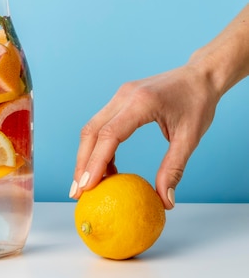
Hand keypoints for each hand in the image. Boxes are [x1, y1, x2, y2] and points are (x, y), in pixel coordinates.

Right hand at [69, 63, 219, 208]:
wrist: (200, 75)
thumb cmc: (198, 103)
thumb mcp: (190, 138)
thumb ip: (174, 169)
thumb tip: (165, 202)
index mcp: (142, 102)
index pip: (110, 134)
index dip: (96, 162)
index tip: (88, 187)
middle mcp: (125, 95)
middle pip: (92, 131)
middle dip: (82, 163)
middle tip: (78, 192)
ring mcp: (120, 95)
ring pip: (93, 127)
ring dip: (87, 155)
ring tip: (88, 184)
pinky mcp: (121, 98)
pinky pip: (103, 123)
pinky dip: (99, 146)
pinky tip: (107, 167)